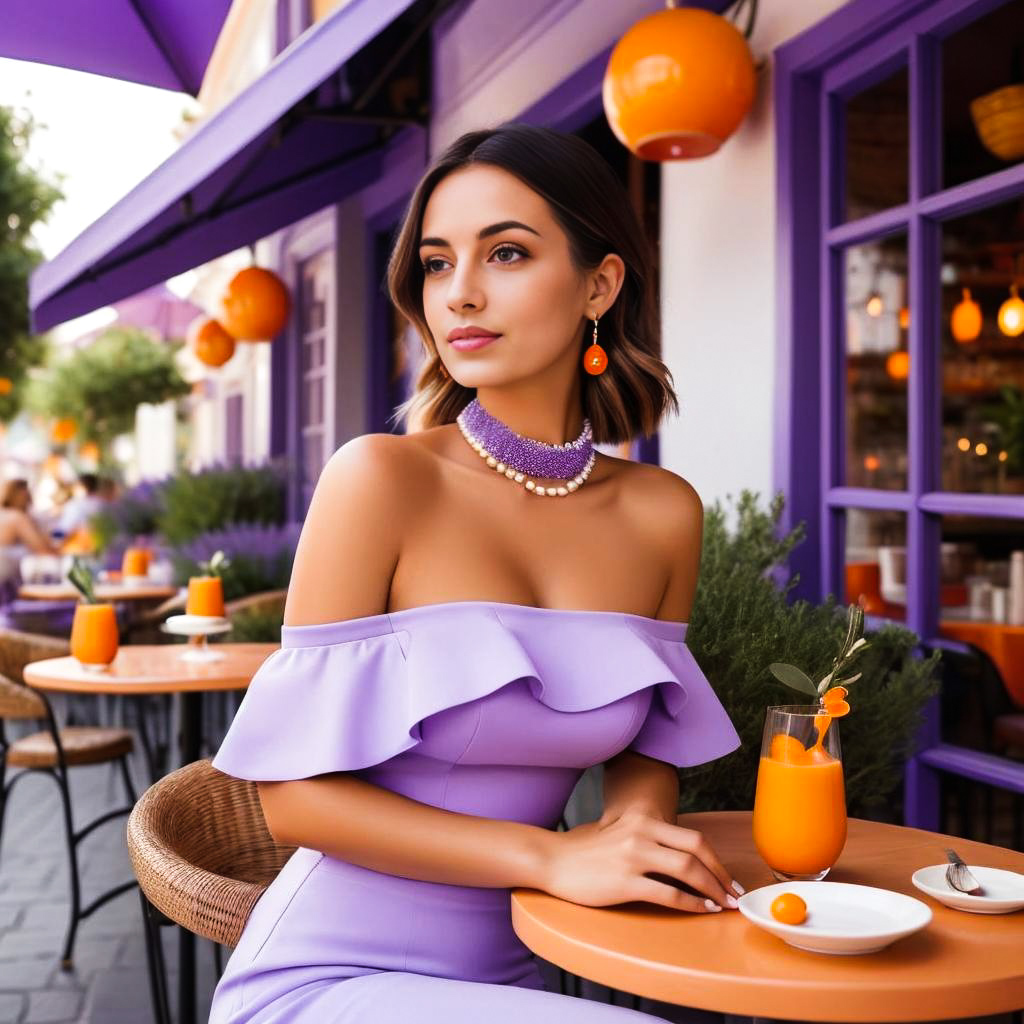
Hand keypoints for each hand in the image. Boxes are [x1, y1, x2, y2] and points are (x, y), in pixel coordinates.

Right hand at [541, 810, 740, 912]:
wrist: (553, 860)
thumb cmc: (587, 852)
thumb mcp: (621, 834)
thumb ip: (649, 840)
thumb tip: (685, 861)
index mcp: (643, 820)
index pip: (694, 838)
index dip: (717, 860)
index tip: (729, 878)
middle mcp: (642, 833)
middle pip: (697, 850)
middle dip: (721, 875)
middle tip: (735, 894)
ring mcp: (633, 856)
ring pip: (688, 870)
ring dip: (712, 890)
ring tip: (723, 905)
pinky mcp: (625, 881)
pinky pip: (668, 893)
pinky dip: (691, 903)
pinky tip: (700, 910)